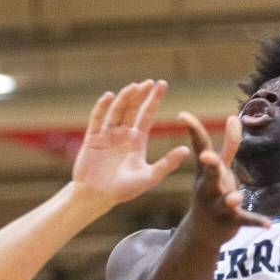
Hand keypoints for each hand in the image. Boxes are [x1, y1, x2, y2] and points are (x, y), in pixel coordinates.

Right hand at [72, 81, 188, 205]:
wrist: (97, 197)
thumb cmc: (124, 190)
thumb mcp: (150, 177)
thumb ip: (167, 163)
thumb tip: (187, 150)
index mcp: (137, 140)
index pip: (147, 114)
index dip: (154, 99)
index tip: (162, 84)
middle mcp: (122, 134)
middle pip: (133, 108)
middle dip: (140, 95)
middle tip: (150, 82)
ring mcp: (107, 134)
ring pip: (117, 110)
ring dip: (125, 98)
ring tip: (134, 87)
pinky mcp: (92, 138)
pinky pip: (97, 119)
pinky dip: (102, 107)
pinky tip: (109, 97)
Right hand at [179, 111, 270, 245]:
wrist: (203, 231)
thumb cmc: (211, 192)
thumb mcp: (219, 168)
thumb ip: (228, 144)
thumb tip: (234, 117)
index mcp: (205, 172)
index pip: (199, 148)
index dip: (193, 130)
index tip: (182, 115)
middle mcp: (208, 188)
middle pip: (210, 175)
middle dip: (210, 165)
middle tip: (207, 156)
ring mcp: (217, 206)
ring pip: (224, 202)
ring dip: (230, 199)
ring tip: (236, 197)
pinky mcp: (230, 221)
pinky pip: (244, 220)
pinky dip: (256, 221)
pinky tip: (268, 224)